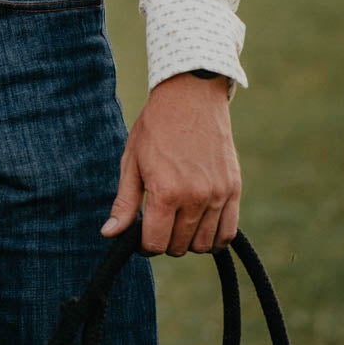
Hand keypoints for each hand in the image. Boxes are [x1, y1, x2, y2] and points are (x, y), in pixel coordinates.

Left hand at [100, 72, 240, 254]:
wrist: (190, 97)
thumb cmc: (155, 128)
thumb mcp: (131, 162)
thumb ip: (125, 203)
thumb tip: (110, 234)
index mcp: (165, 192)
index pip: (155, 244)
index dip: (143, 244)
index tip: (140, 233)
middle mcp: (195, 198)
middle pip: (178, 246)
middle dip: (164, 240)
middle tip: (158, 221)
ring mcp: (218, 195)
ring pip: (204, 244)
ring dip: (188, 240)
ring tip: (178, 220)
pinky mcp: (234, 189)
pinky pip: (228, 233)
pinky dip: (214, 237)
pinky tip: (200, 224)